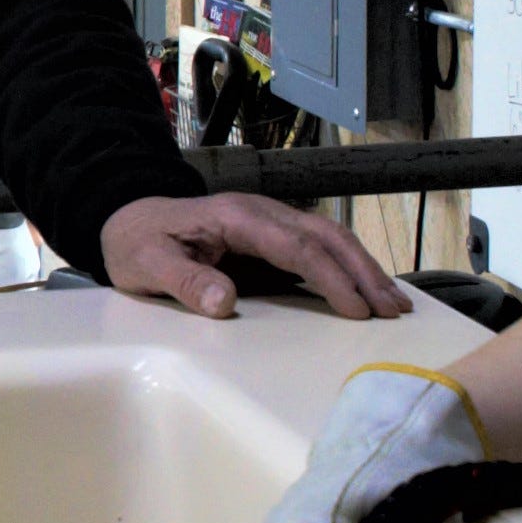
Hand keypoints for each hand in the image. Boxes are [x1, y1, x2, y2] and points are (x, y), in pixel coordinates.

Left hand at [99, 192, 411, 322]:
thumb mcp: (146, 265)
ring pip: (328, 238)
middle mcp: (261, 213)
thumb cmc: (137, 244)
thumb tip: (222, 302)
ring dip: (363, 268)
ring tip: (394, 302)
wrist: (127, 221)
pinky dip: (346, 267)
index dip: (330, 277)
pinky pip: (317, 248)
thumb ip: (183, 280)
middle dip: (363, 271)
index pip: (296, 245)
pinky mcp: (270, 236)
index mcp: (236, 216)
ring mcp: (269, 221)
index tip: (356, 310)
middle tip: (393, 309)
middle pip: (325, 236)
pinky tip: (365, 291)